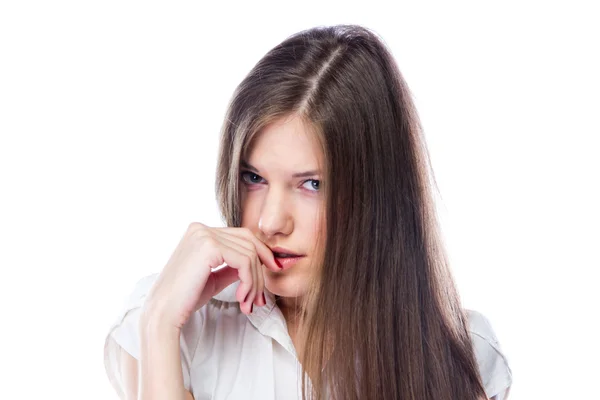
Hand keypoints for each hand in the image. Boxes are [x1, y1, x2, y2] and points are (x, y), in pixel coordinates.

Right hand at [142, 222, 279, 329]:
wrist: (164, 313)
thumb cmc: (185, 298)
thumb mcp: (213, 277)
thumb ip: (232, 267)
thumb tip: (256, 263)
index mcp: (199, 232)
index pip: (241, 235)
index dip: (261, 253)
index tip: (271, 271)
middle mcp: (201, 228)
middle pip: (249, 242)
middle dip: (260, 271)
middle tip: (260, 298)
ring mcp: (204, 235)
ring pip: (249, 254)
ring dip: (255, 283)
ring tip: (248, 304)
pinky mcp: (210, 247)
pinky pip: (245, 262)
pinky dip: (249, 282)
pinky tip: (242, 298)